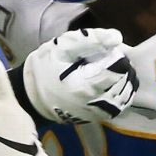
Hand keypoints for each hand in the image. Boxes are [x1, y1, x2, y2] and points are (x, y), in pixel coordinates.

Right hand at [22, 28, 138, 123]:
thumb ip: (90, 40)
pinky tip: (113, 84)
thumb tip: (117, 38)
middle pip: (125, 83)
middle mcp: (94, 103)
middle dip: (124, 68)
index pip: (120, 70)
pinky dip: (121, 94)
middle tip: (112, 58)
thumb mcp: (63, 47)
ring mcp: (96, 113)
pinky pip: (118, 107)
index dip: (120, 57)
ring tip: (113, 69)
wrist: (30, 94)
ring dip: (125, 81)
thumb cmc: (46, 67)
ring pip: (125, 96)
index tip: (111, 51)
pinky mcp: (95, 118)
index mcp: (86, 85)